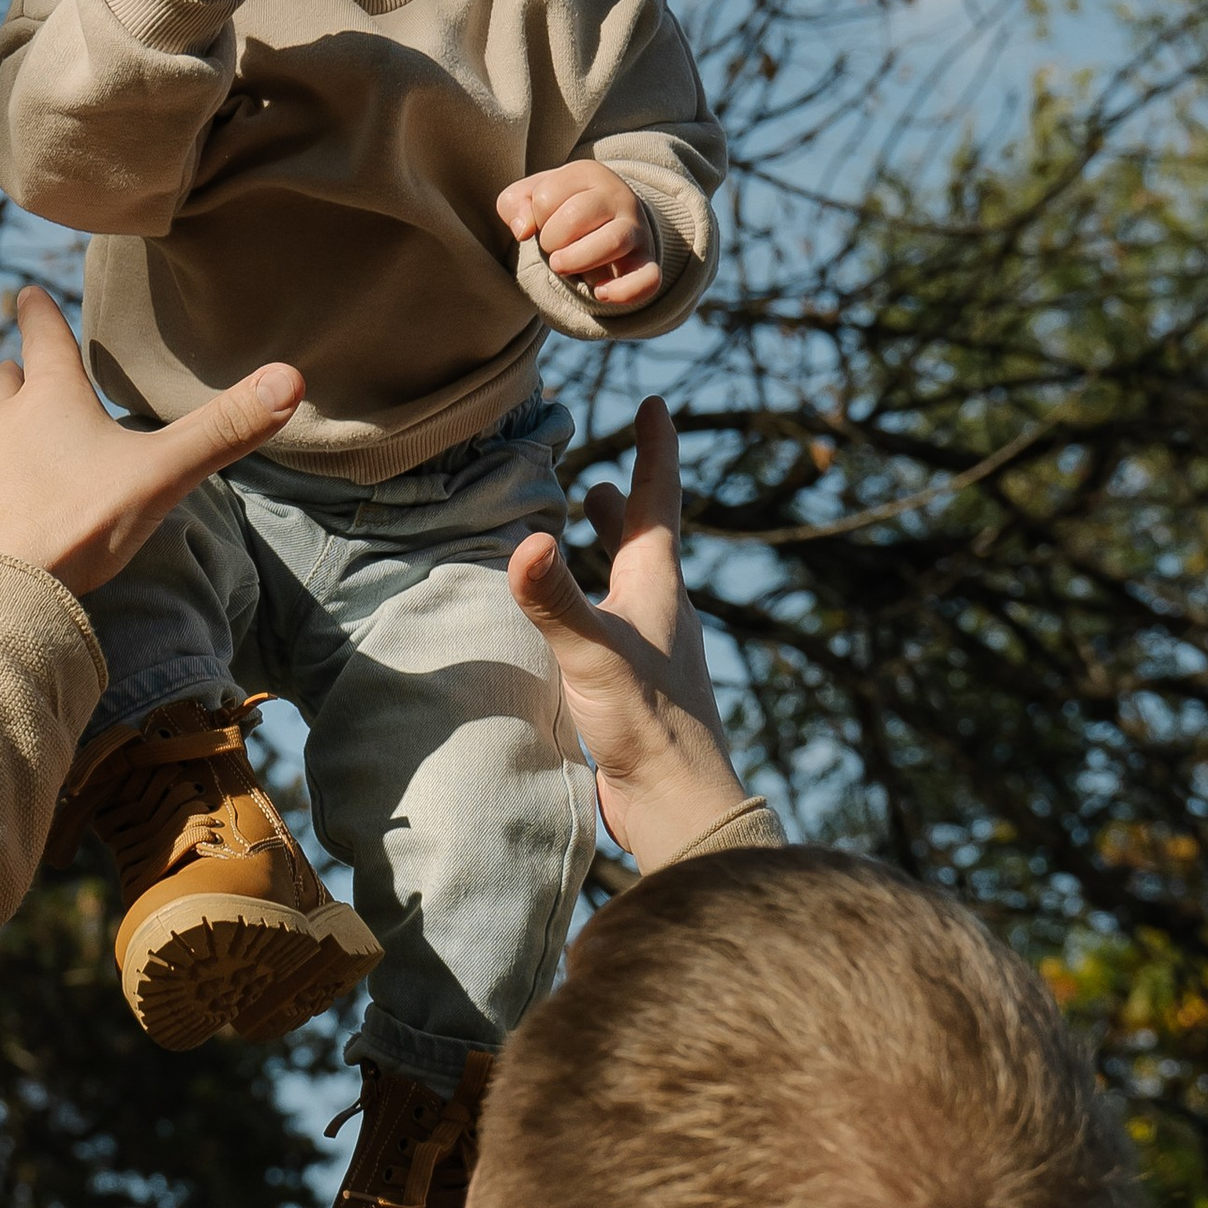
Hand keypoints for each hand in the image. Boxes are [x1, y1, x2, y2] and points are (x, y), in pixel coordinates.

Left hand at [0, 288, 301, 596]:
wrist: (0, 593)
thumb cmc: (82, 525)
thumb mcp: (164, 475)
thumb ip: (225, 429)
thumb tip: (293, 377)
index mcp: (49, 399)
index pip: (43, 337)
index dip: (40, 314)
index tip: (29, 295)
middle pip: (1, 382)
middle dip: (17, 376)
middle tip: (30, 378)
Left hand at [495, 158, 660, 311]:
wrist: (609, 220)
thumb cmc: (562, 207)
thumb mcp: (532, 195)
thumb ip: (514, 204)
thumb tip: (523, 231)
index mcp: (588, 174)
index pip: (546, 198)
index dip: (536, 217)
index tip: (547, 220)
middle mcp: (618, 196)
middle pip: (574, 218)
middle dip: (551, 241)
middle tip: (554, 246)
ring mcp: (636, 230)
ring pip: (612, 242)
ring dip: (576, 261)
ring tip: (562, 266)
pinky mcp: (646, 261)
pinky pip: (647, 279)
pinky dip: (622, 291)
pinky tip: (599, 292)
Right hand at [506, 399, 752, 868]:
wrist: (679, 804)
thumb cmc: (648, 724)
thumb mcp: (593, 653)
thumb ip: (555, 600)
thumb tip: (528, 541)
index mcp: (659, 588)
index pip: (655, 500)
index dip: (653, 449)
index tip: (655, 403)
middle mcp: (661, 611)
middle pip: (643, 539)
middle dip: (622, 501)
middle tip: (602, 472)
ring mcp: (653, 649)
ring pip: (630, 582)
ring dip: (609, 550)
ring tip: (585, 528)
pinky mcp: (638, 687)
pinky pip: (614, 624)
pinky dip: (594, 601)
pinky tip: (574, 622)